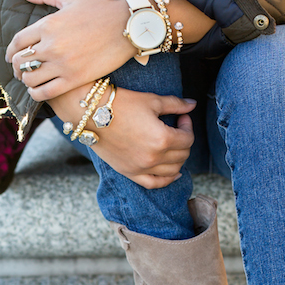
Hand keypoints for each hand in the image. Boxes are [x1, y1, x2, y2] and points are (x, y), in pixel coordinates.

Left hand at [5, 0, 135, 100]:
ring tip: (30, 80)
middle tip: (19, 70)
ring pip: (31, 79)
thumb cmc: (100, 8)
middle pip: (21, 61)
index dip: (10, 51)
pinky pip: (45, 92)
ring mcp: (62, 64)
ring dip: (26, 81)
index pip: (17, 42)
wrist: (128, 26)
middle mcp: (51, 45)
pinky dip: (37, 94)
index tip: (11, 56)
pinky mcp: (73, 79)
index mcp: (47, 24)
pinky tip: (38, 92)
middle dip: (16, 67)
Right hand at [52, 85, 195, 188]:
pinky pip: (154, 183)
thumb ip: (176, 104)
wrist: (91, 113)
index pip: (187, 139)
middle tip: (177, 128)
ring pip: (172, 171)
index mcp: (162, 138)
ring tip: (173, 146)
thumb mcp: (152, 101)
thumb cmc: (121, 103)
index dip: (188, 126)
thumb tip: (192, 105)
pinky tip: (174, 173)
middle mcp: (153, 157)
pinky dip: (167, 180)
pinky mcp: (130, 172)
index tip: (182, 117)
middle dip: (184, 141)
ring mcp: (141, 167)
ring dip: (178, 158)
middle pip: (182, 155)